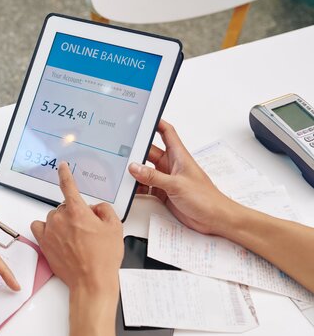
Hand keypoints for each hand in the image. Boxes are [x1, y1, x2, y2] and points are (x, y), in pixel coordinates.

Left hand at [31, 163, 123, 297]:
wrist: (91, 281)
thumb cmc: (103, 258)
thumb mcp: (115, 228)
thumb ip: (104, 210)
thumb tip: (95, 208)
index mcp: (78, 211)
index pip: (68, 186)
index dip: (65, 174)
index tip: (62, 166)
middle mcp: (61, 219)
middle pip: (64, 206)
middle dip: (75, 213)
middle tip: (87, 229)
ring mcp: (50, 231)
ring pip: (53, 217)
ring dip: (62, 222)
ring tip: (75, 238)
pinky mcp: (43, 243)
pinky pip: (40, 227)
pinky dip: (47, 228)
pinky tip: (57, 236)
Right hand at [128, 120, 234, 234]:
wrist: (214, 218)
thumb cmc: (206, 198)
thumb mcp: (177, 185)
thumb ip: (154, 176)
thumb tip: (135, 167)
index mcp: (179, 156)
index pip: (166, 132)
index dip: (156, 122)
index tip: (142, 117)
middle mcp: (171, 165)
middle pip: (149, 152)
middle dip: (137, 151)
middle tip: (122, 150)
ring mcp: (166, 179)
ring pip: (145, 170)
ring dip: (136, 171)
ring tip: (123, 171)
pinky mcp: (163, 192)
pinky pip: (146, 186)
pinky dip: (137, 187)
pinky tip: (130, 188)